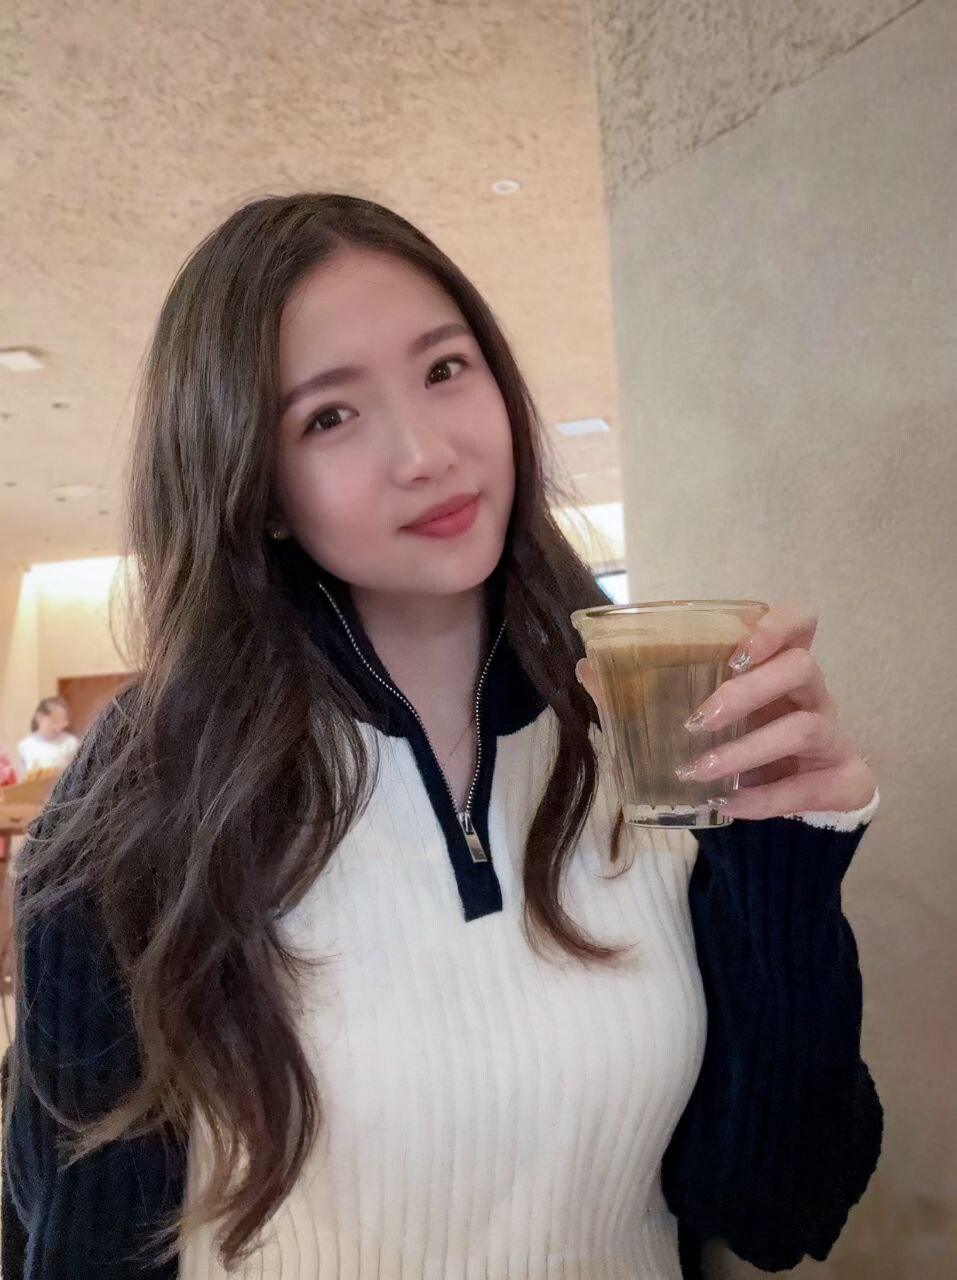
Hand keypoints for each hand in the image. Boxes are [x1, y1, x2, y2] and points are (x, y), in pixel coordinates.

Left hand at [576, 604, 876, 820]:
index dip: (776, 626)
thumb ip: (651, 692)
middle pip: (802, 667)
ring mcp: (833, 738)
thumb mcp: (704, 716)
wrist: (798, 804)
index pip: (800, 622)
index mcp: (780, 668)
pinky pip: (808, 786)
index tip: (738, 649)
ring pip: (805, 727)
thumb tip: (588, 668)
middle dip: (747, 691)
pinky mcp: (842, 781)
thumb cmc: (746, 744)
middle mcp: (813, 696)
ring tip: (700, 771)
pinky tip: (729, 806)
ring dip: (748, 749)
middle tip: (698, 718)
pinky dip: (765, 798)